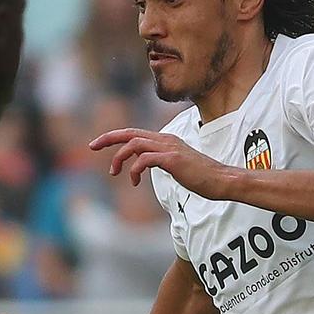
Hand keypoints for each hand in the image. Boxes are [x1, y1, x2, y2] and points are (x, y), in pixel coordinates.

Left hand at [89, 127, 234, 197]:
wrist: (222, 180)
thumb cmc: (202, 177)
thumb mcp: (178, 165)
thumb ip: (162, 161)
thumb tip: (147, 165)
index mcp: (166, 140)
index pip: (135, 133)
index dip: (115, 136)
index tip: (98, 144)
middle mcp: (166, 140)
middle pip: (130, 133)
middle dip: (108, 138)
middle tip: (91, 146)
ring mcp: (169, 148)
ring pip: (134, 144)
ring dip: (119, 158)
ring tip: (115, 173)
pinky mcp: (172, 160)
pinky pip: (145, 159)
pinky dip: (135, 169)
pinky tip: (135, 180)